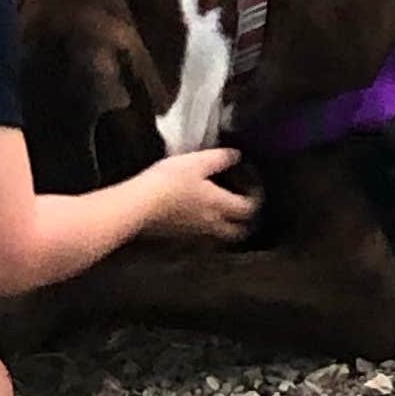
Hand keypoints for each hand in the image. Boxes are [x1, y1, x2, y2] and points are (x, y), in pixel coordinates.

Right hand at [142, 147, 260, 245]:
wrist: (139, 205)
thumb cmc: (170, 181)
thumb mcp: (197, 162)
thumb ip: (220, 159)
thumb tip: (237, 156)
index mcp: (219, 205)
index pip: (247, 210)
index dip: (256, 201)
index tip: (255, 191)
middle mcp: (211, 224)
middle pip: (236, 232)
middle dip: (244, 224)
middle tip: (243, 210)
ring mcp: (194, 234)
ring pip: (218, 237)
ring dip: (225, 229)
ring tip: (222, 215)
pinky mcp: (178, 238)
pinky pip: (200, 239)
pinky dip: (205, 232)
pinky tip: (197, 219)